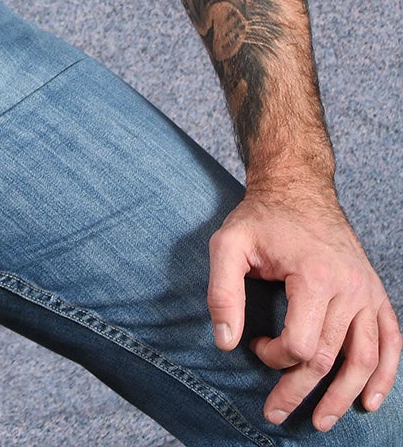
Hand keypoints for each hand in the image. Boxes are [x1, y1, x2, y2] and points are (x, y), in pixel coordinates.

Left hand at [208, 185, 400, 430]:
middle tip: (275, 414)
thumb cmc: (262, 217)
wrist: (298, 185)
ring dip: (345, 396)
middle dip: (300, 391)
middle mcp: (349, 287)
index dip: (273, 357)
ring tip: (323, 422)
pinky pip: (390, 339)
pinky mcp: (376, 291)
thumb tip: (226, 342)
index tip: (254, 345)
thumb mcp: (229, 243)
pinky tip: (370, 399)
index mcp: (315, 276)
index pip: (299, 344)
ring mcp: (367, 290)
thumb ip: (222, 291)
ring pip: (365, 358)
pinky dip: (385, 374)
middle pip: (329, 357)